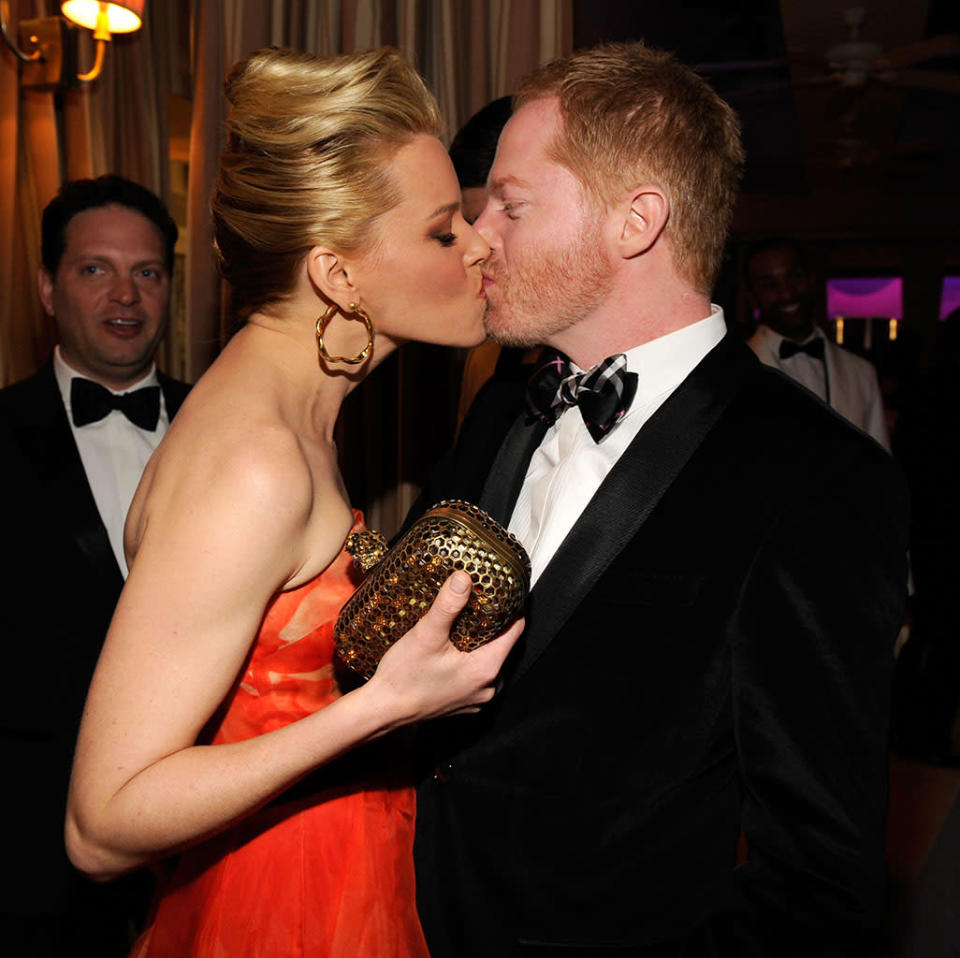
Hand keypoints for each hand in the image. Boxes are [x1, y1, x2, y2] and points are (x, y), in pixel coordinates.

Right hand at [365, 571, 523, 724]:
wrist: (383, 711)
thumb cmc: (403, 678)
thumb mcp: (426, 635)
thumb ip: (447, 606)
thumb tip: (463, 579)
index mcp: (486, 669)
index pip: (516, 631)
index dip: (512, 608)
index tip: (503, 591)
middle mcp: (488, 688)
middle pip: (503, 645)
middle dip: (492, 624)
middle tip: (478, 602)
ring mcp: (477, 698)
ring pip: (489, 660)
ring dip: (480, 643)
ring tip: (463, 623)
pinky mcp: (465, 703)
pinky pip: (477, 675)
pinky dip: (470, 660)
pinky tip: (452, 650)